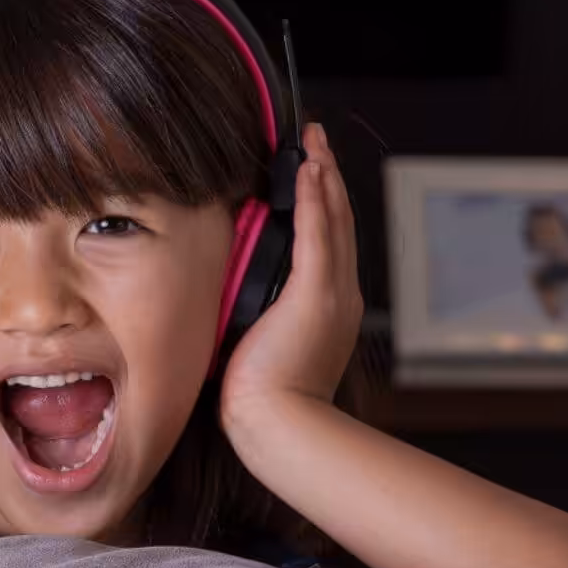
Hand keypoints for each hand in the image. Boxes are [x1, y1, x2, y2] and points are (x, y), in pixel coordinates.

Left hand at [218, 122, 365, 431]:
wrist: (280, 426)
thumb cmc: (263, 400)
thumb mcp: (258, 345)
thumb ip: (253, 315)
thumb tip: (228, 298)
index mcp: (326, 307)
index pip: (327, 243)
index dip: (321, 204)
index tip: (309, 173)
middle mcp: (339, 295)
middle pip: (338, 222)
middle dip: (327, 178)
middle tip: (316, 141)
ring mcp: (332, 293)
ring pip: (333, 220)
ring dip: (323, 176)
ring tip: (313, 142)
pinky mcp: (318, 294)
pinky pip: (320, 234)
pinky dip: (316, 199)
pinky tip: (310, 169)